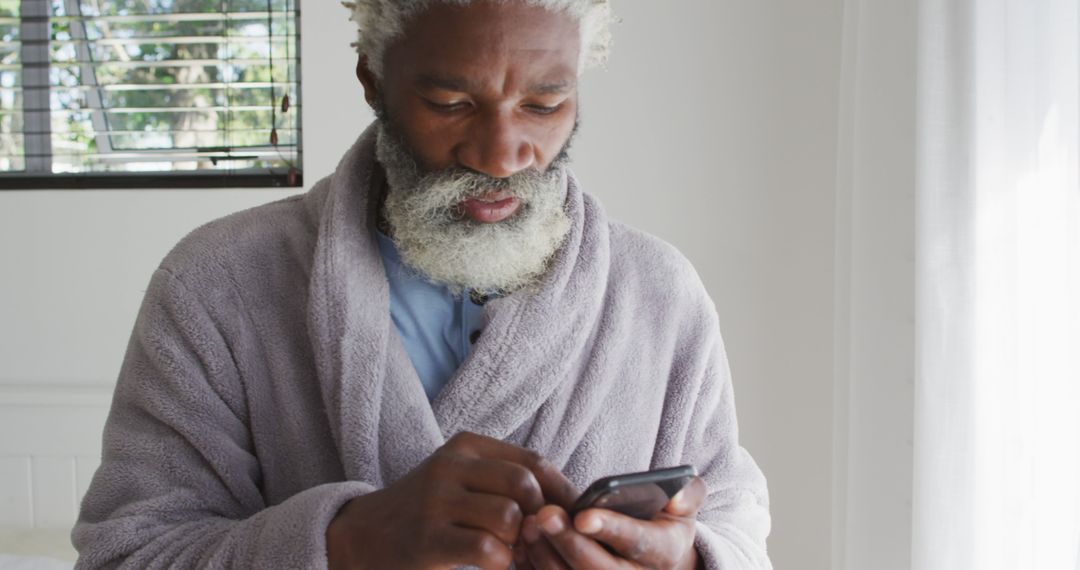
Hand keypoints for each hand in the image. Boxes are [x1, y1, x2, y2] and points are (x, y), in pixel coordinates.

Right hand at [326, 432, 577, 569]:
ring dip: (519, 543)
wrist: (363, 536)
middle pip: (524, 485)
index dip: (561, 491)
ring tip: (512, 553)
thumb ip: (505, 482)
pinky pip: (486, 549)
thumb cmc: (428, 510)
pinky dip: (502, 563)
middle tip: (536, 540)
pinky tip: (494, 566)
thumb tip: (567, 502)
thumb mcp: (462, 481)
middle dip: (540, 518)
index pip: (532, 461)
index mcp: (465, 447)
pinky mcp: (426, 539)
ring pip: (508, 517)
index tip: (573, 515)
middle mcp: (449, 466)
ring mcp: (435, 502)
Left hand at [517, 477, 706, 569]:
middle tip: (545, 515)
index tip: (583, 515)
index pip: (637, 542)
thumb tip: (675, 496)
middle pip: (599, 569)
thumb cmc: (665, 523)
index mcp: (664, 552)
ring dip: (547, 556)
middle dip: (569, 543)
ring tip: (530, 525)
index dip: (610, 529)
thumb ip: (688, 493)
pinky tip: (525, 543)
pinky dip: (536, 567)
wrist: (657, 561)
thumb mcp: (685, 506)